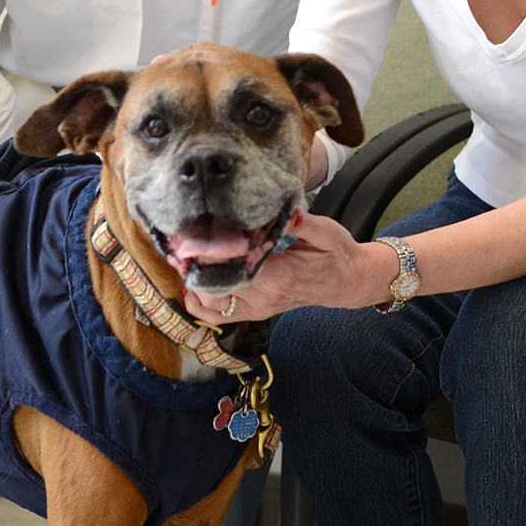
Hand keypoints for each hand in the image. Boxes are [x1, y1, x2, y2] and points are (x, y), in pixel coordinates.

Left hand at [183, 212, 393, 322]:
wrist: (346, 283)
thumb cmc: (336, 255)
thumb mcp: (327, 233)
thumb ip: (304, 222)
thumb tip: (286, 210)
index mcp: (280, 276)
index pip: (233, 267)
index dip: (209, 252)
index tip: (192, 233)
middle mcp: (265, 297)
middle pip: (214, 286)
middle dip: (194, 264)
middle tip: (179, 240)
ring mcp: (258, 308)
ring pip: (209, 304)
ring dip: (192, 281)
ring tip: (183, 255)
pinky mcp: (254, 312)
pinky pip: (217, 315)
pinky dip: (199, 302)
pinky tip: (192, 281)